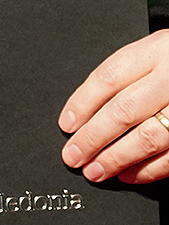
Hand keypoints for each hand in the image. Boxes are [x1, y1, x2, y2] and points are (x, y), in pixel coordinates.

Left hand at [58, 30, 168, 183]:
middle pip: (124, 110)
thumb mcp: (155, 50)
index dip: (83, 102)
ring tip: (94, 170)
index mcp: (156, 51)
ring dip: (117, 158)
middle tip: (73, 155)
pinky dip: (149, 169)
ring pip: (148, 137)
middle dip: (93, 137)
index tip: (67, 124)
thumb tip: (86, 108)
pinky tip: (128, 174)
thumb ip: (128, 73)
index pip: (110, 77)